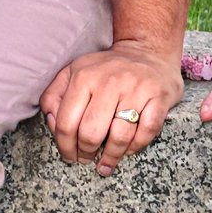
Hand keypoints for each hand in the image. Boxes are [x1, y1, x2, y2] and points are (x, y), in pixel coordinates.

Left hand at [40, 38, 184, 176]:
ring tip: (106, 162)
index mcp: (83, 76)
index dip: (65, 147)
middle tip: (88, 158)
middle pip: (91, 133)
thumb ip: (54, 96)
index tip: (70, 155)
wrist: (148, 50)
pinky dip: (136, 146)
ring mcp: (136, 89)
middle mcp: (109, 81)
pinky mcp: (158, 97)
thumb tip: (53, 125)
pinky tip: (128, 149)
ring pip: (119, 137)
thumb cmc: (106, 70)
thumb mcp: (73, 72)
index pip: (66, 124)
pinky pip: (146, 132)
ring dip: (111, 156)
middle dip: (86, 153)